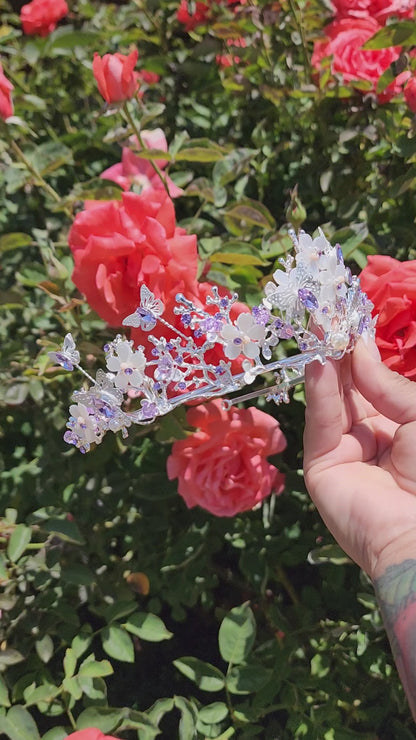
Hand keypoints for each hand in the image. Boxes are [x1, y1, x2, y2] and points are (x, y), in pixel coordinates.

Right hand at [303, 338, 415, 579]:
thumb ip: (385, 384)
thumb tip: (358, 350)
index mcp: (398, 426)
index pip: (372, 381)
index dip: (362, 351)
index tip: (352, 315)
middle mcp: (370, 436)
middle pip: (348, 386)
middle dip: (340, 350)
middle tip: (329, 312)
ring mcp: (343, 451)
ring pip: (331, 399)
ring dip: (326, 362)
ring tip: (322, 324)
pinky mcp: (321, 466)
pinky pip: (321, 421)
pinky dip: (319, 391)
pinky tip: (319, 360)